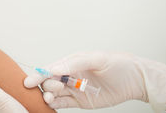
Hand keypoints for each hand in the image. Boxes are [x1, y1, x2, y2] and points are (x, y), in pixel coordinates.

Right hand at [24, 52, 165, 111]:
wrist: (136, 80)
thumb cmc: (118, 64)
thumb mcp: (98, 59)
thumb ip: (76, 63)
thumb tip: (55, 69)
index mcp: (72, 63)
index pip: (51, 68)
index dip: (39, 74)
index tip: (29, 81)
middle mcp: (70, 76)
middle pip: (49, 82)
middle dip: (46, 85)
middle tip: (57, 88)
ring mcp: (75, 89)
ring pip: (53, 94)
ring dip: (48, 96)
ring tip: (50, 99)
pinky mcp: (80, 102)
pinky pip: (63, 105)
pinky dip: (54, 106)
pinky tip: (51, 106)